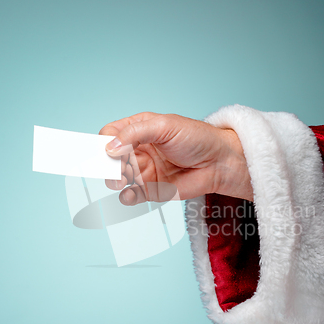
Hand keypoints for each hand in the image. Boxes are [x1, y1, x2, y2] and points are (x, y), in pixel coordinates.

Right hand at [99, 112, 252, 204]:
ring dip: (114, 180)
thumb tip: (110, 147)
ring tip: (122, 180)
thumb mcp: (165, 126)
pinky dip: (126, 197)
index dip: (104, 142)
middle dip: (107, 164)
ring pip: (117, 177)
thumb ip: (135, 133)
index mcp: (139, 129)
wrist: (220, 163)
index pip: (110, 134)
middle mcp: (138, 150)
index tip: (105, 151)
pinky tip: (130, 194)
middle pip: (109, 158)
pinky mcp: (151, 190)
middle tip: (115, 169)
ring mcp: (143, 171)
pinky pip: (131, 195)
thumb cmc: (197, 138)